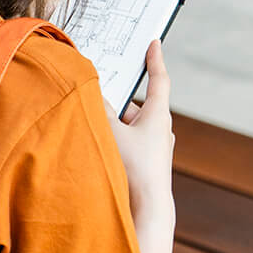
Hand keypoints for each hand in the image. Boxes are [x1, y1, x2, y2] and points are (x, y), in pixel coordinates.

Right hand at [101, 38, 174, 215]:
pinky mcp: (147, 164)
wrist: (148, 209)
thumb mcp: (112, 133)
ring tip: (92, 125)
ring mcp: (155, 148)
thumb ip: (102, 111)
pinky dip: (115, 140)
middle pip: (136, 106)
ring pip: (130, 126)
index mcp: (158, 115)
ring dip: (113, 124)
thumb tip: (94, 96)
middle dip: (117, 101)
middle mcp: (160, 130)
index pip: (158, 80)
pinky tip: (99, 147)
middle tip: (98, 92)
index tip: (154, 44)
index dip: (155, 60)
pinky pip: (129, 144)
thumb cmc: (135, 169)